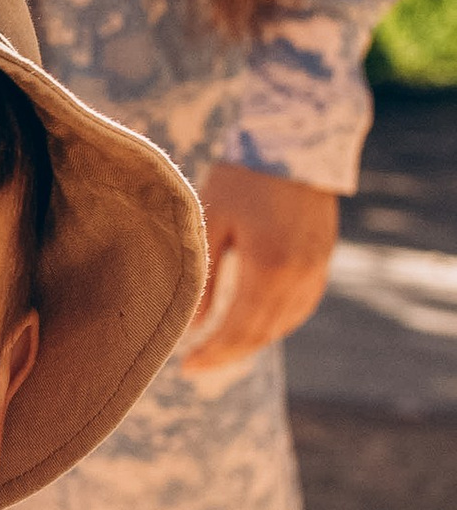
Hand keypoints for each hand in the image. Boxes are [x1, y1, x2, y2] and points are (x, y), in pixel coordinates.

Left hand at [179, 162, 336, 377]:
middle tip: (198, 366)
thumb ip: (205, 275)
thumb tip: (191, 323)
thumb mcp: (213, 221)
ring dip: (252, 342)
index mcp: (268, 267)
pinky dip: (275, 323)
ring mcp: (316, 270)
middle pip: (261, 333)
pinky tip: (254, 324)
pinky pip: (299, 307)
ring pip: (283, 324)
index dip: (213, 353)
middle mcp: (298, 276)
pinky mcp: (323, 261)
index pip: (238, 329)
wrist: (296, 143)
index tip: (187, 366)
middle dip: (228, 354)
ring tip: (221, 349)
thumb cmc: (244, 177)